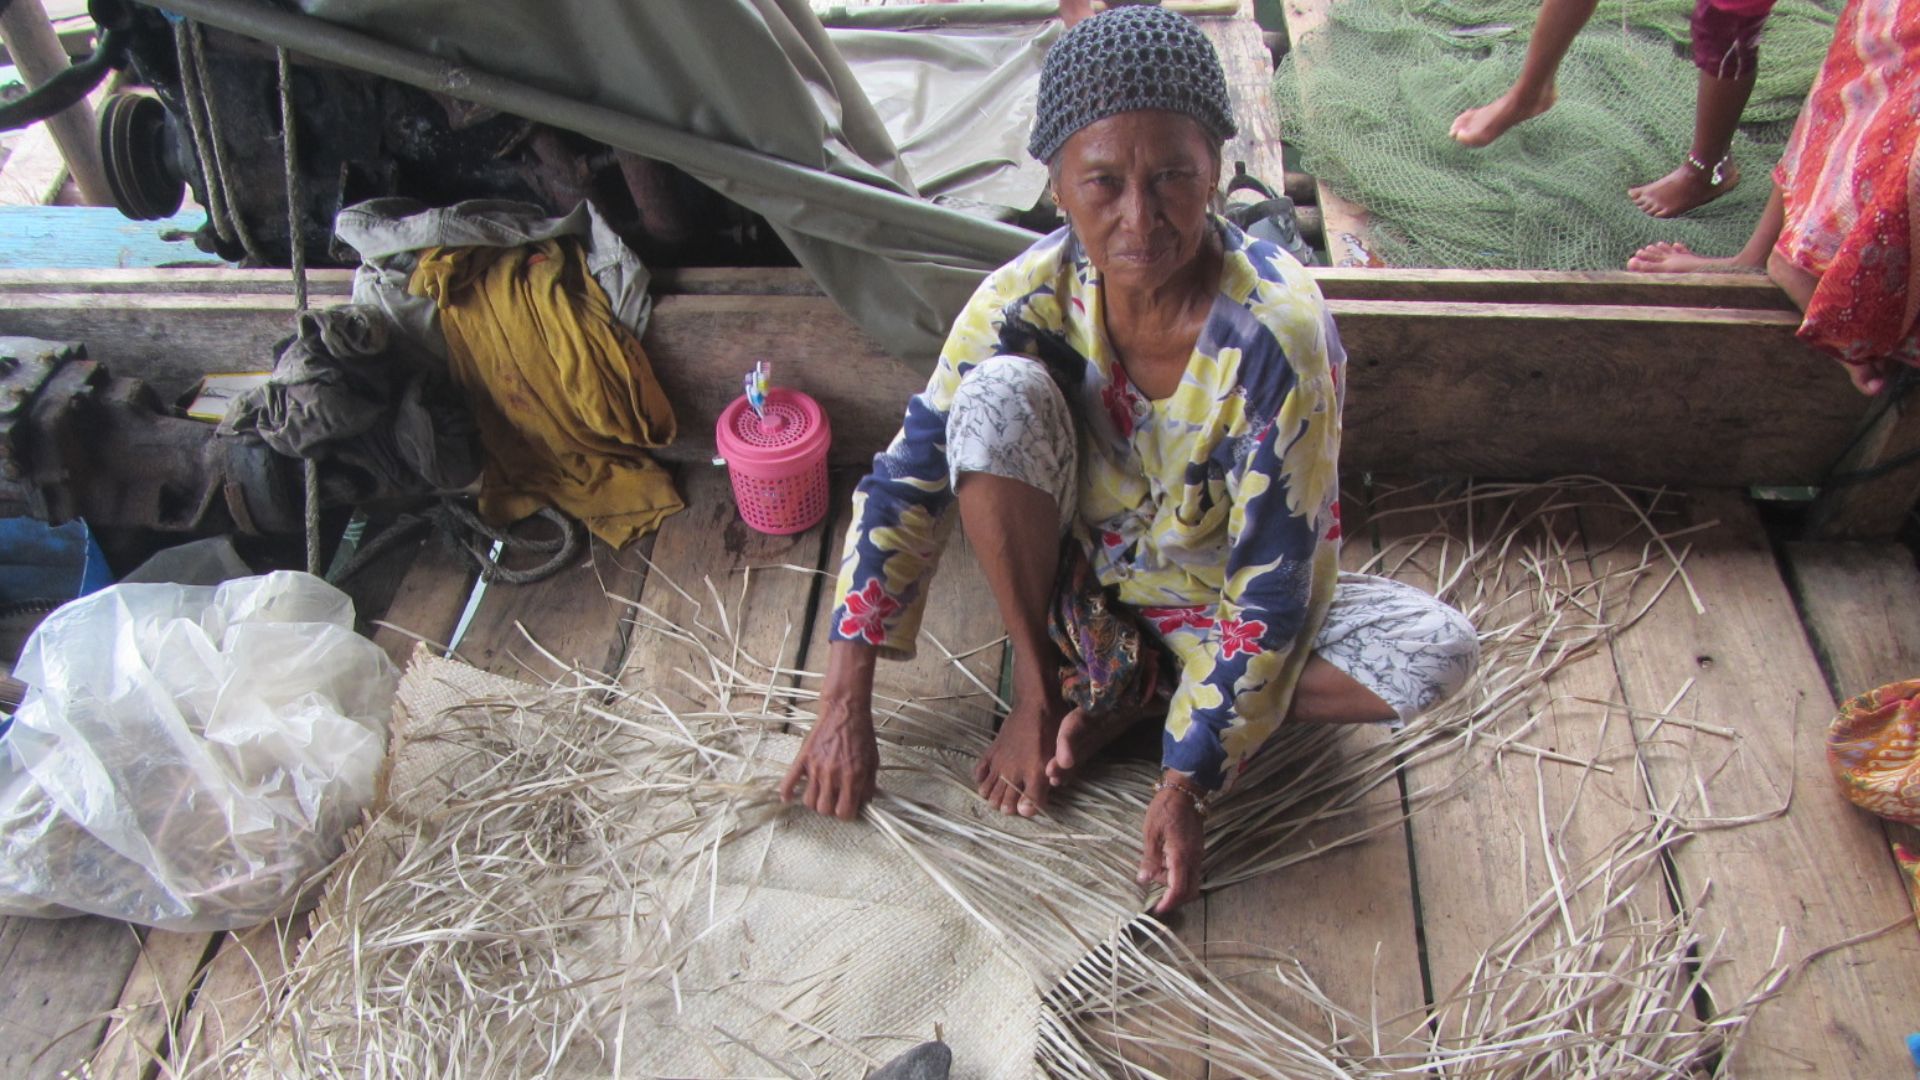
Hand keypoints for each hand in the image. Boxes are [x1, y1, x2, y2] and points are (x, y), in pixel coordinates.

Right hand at [779, 643, 879, 819]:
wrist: (845, 711)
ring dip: (815, 801)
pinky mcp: (803, 759)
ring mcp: (815, 768)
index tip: (848, 808)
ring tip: (821, 794)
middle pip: (824, 810)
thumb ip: (869, 785)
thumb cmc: (861, 734)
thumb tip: (863, 803)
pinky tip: (789, 797)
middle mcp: (833, 775)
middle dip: (830, 808)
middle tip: (835, 800)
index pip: (844, 813)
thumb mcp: (873, 761)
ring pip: (809, 801)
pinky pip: (789, 782)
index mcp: (852, 777)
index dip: (847, 813)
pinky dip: (787, 792)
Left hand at [1138, 781, 1205, 914]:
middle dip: (1175, 899)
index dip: (1169, 903)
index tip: (1158, 909)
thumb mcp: (1151, 833)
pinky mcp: (1197, 850)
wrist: (1185, 793)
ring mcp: (1198, 855)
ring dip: (1175, 885)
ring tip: (1156, 872)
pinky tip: (1164, 864)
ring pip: (1192, 881)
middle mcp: (1194, 859)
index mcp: (1181, 856)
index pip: (1179, 889)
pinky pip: (1191, 870)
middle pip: (1190, 891)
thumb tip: (1144, 880)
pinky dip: (1179, 875)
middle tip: (1157, 897)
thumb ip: (1149, 859)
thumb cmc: (1165, 810)